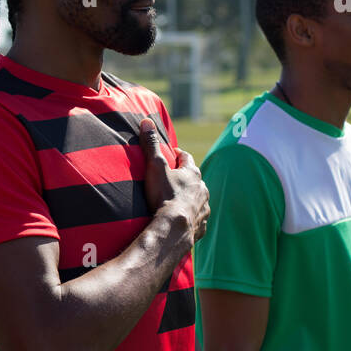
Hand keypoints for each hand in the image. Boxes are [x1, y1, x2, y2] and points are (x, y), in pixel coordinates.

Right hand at [140, 118, 208, 242]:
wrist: (174, 229)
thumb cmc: (164, 195)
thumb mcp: (155, 166)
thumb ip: (151, 144)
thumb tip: (146, 121)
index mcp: (192, 173)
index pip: (187, 158)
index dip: (179, 155)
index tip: (173, 154)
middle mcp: (202, 189)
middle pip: (195, 179)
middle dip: (186, 177)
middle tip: (174, 178)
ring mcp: (204, 208)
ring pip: (199, 199)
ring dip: (191, 198)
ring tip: (179, 201)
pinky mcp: (202, 226)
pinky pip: (199, 219)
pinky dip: (193, 217)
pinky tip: (185, 220)